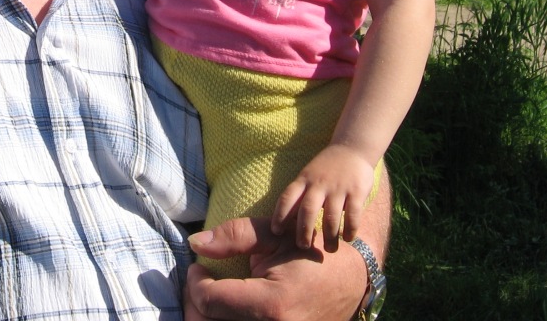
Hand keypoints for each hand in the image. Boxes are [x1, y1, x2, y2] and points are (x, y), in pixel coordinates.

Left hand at [183, 217, 369, 320]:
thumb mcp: (275, 234)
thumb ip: (234, 236)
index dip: (195, 283)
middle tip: (198, 282)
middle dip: (195, 302)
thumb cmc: (312, 252)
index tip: (198, 268)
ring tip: (211, 295)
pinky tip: (225, 309)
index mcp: (272, 304)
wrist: (351, 281)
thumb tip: (196, 243)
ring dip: (207, 316)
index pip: (210, 301)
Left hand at [272, 145, 375, 246]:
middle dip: (303, 231)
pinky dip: (350, 229)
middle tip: (303, 247)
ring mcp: (338, 188)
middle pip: (308, 210)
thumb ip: (300, 196)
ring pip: (331, 216)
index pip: (287, 198)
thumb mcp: (307, 176)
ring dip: (330, 236)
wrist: (352, 148)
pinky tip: (348, 238)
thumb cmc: (325, 169)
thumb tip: (286, 224)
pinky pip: (353, 215)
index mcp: (304, 180)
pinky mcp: (356, 191)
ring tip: (330, 249)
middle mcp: (319, 184)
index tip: (276, 231)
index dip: (279, 215)